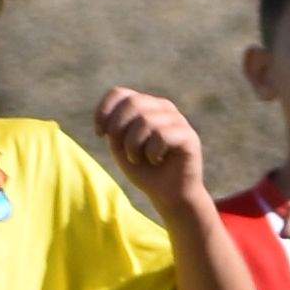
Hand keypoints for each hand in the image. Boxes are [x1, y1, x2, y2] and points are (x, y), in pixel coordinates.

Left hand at [89, 86, 214, 217]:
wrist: (169, 195)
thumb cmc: (144, 171)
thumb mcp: (121, 148)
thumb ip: (115, 128)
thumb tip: (112, 115)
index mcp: (145, 106)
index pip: (120, 93)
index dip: (104, 110)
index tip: (100, 134)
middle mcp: (163, 107)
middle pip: (132, 103)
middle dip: (119, 129)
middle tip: (123, 151)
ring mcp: (178, 120)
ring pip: (145, 120)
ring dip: (133, 146)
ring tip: (139, 158)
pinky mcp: (189, 136)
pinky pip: (161, 136)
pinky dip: (151, 152)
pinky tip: (157, 160)